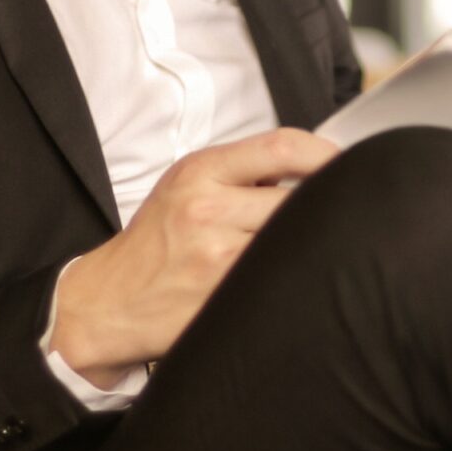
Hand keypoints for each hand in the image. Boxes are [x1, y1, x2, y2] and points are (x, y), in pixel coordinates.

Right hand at [49, 127, 338, 385]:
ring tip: (304, 256)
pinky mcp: (221, 300)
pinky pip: (277, 282)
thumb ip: (241, 174)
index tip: (346, 167)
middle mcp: (205, 209)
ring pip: (293, 244)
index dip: (326, 155)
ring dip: (308, 250)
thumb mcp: (185, 188)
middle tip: (334, 222)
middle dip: (319, 213)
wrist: (105, 303)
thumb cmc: (156, 244)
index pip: (282, 147)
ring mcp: (214, 257)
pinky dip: (291, 280)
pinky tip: (287, 282)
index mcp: (200, 172)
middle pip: (297, 201)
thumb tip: (315, 171)